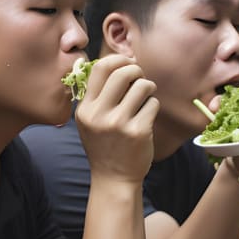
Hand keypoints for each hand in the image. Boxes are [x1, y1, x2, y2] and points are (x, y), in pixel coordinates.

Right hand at [76, 55, 158, 187]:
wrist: (114, 178)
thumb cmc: (105, 145)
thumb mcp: (90, 120)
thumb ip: (98, 95)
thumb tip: (119, 63)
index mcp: (85, 108)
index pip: (100, 68)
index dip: (119, 60)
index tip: (128, 64)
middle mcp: (99, 114)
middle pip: (123, 73)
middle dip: (137, 70)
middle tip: (140, 78)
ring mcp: (119, 123)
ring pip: (142, 86)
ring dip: (148, 87)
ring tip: (146, 97)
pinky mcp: (138, 132)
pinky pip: (152, 104)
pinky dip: (153, 106)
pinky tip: (147, 116)